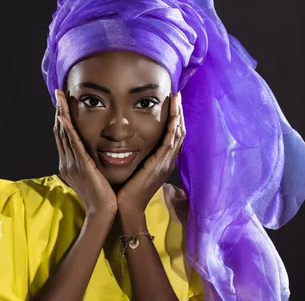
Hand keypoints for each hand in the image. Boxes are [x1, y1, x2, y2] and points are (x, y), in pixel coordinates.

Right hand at [53, 89, 117, 218]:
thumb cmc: (103, 196)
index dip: (62, 118)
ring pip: (64, 134)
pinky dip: (67, 129)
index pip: (64, 135)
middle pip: (60, 131)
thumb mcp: (94, 175)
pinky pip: (72, 144)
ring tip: (60, 98)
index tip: (62, 103)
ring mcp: (72, 163)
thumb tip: (95, 153)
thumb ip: (91, 163)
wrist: (102, 213)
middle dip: (59, 111)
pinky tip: (64, 117)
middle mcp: (67, 161)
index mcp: (70, 162)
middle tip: (58, 93)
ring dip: (61, 114)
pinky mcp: (81, 165)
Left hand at [117, 92, 184, 213]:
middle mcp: (168, 161)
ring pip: (177, 135)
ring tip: (177, 100)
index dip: (174, 118)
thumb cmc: (126, 190)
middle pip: (179, 132)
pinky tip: (173, 117)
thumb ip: (137, 156)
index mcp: (162, 161)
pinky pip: (170, 143)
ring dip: (178, 116)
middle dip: (179, 113)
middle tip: (177, 96)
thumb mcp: (134, 168)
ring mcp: (166, 163)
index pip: (173, 135)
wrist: (126, 208)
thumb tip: (128, 143)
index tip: (171, 103)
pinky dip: (173, 128)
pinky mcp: (160, 165)